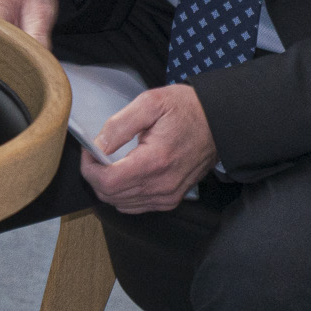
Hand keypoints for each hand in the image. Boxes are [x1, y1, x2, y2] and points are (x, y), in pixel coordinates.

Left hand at [80, 82, 220, 212]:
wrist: (221, 122)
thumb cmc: (187, 109)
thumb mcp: (150, 103)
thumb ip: (119, 126)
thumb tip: (97, 146)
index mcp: (155, 161)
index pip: (106, 182)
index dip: (89, 167)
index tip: (90, 150)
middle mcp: (162, 184)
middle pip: (110, 195)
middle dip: (95, 175)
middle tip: (98, 154)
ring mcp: (169, 195)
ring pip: (120, 203)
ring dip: (108, 186)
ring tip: (111, 162)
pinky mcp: (172, 199)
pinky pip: (136, 206)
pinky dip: (123, 194)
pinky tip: (125, 174)